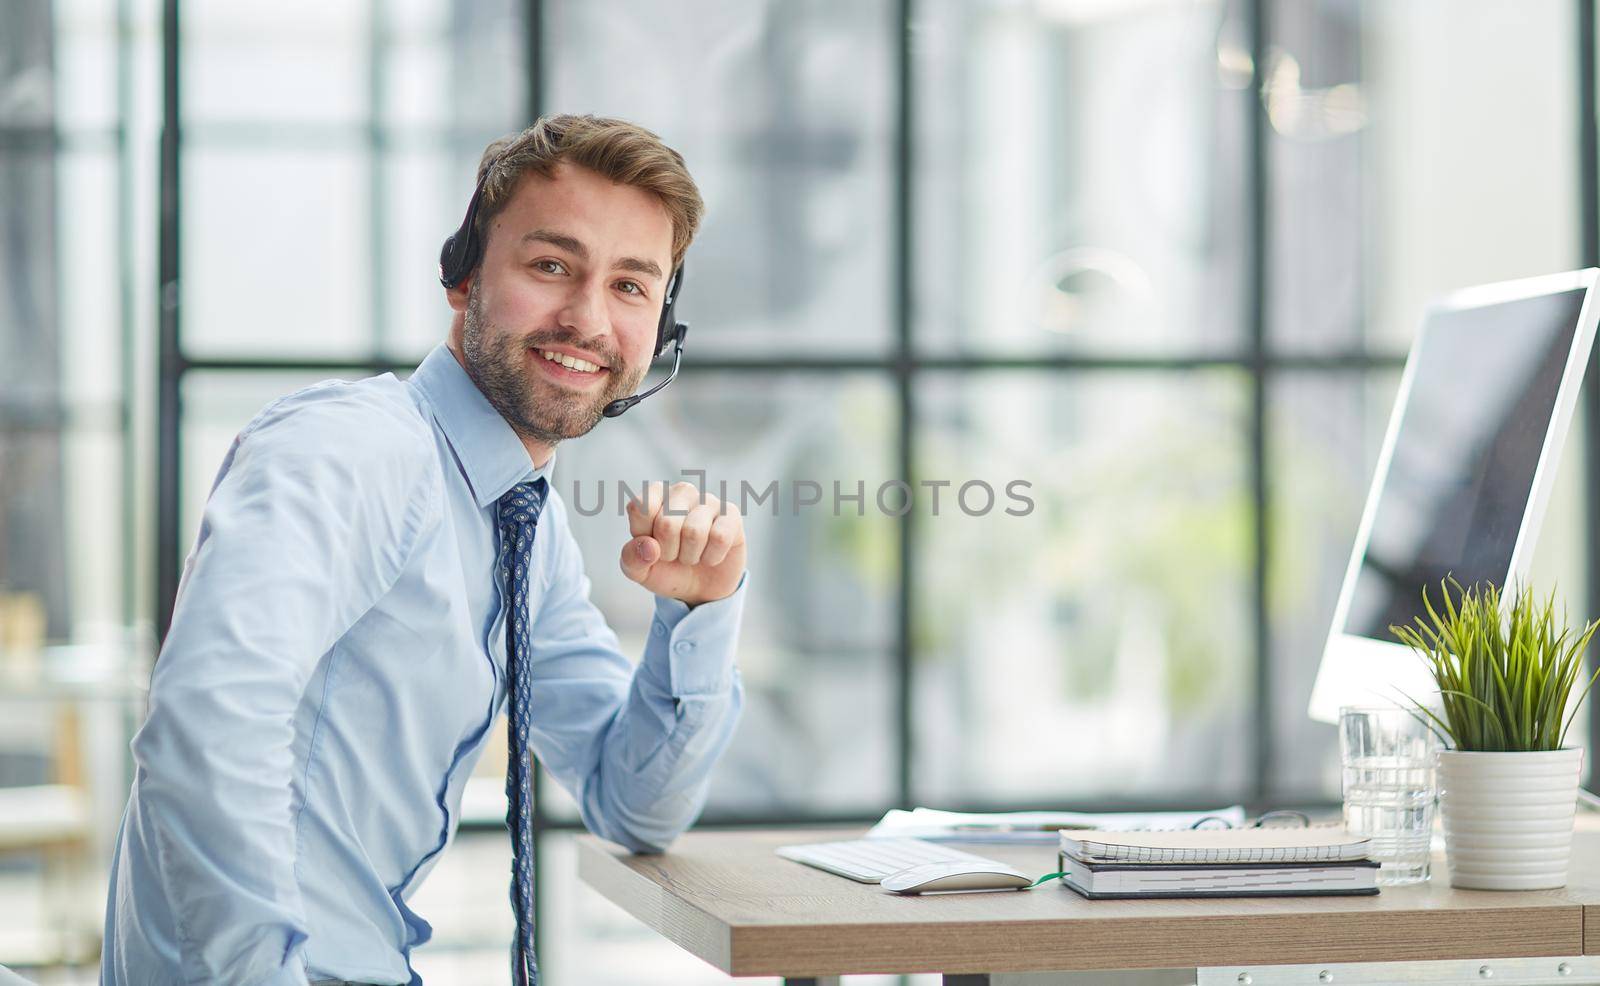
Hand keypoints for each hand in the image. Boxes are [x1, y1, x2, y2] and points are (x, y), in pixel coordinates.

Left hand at [620, 481, 746, 605]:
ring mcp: (708, 500)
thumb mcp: (639, 570)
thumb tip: (650, 546)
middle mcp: (681, 491)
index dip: (645, 538)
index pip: (640, 508)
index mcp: (654, 496)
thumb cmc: (666, 569)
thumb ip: (632, 558)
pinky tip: (711, 555)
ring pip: (694, 532)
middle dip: (669, 552)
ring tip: (692, 555)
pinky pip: (719, 538)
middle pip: (667, 523)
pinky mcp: (732, 514)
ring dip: (691, 556)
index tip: (651, 546)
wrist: (700, 588)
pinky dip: (711, 557)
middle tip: (674, 555)